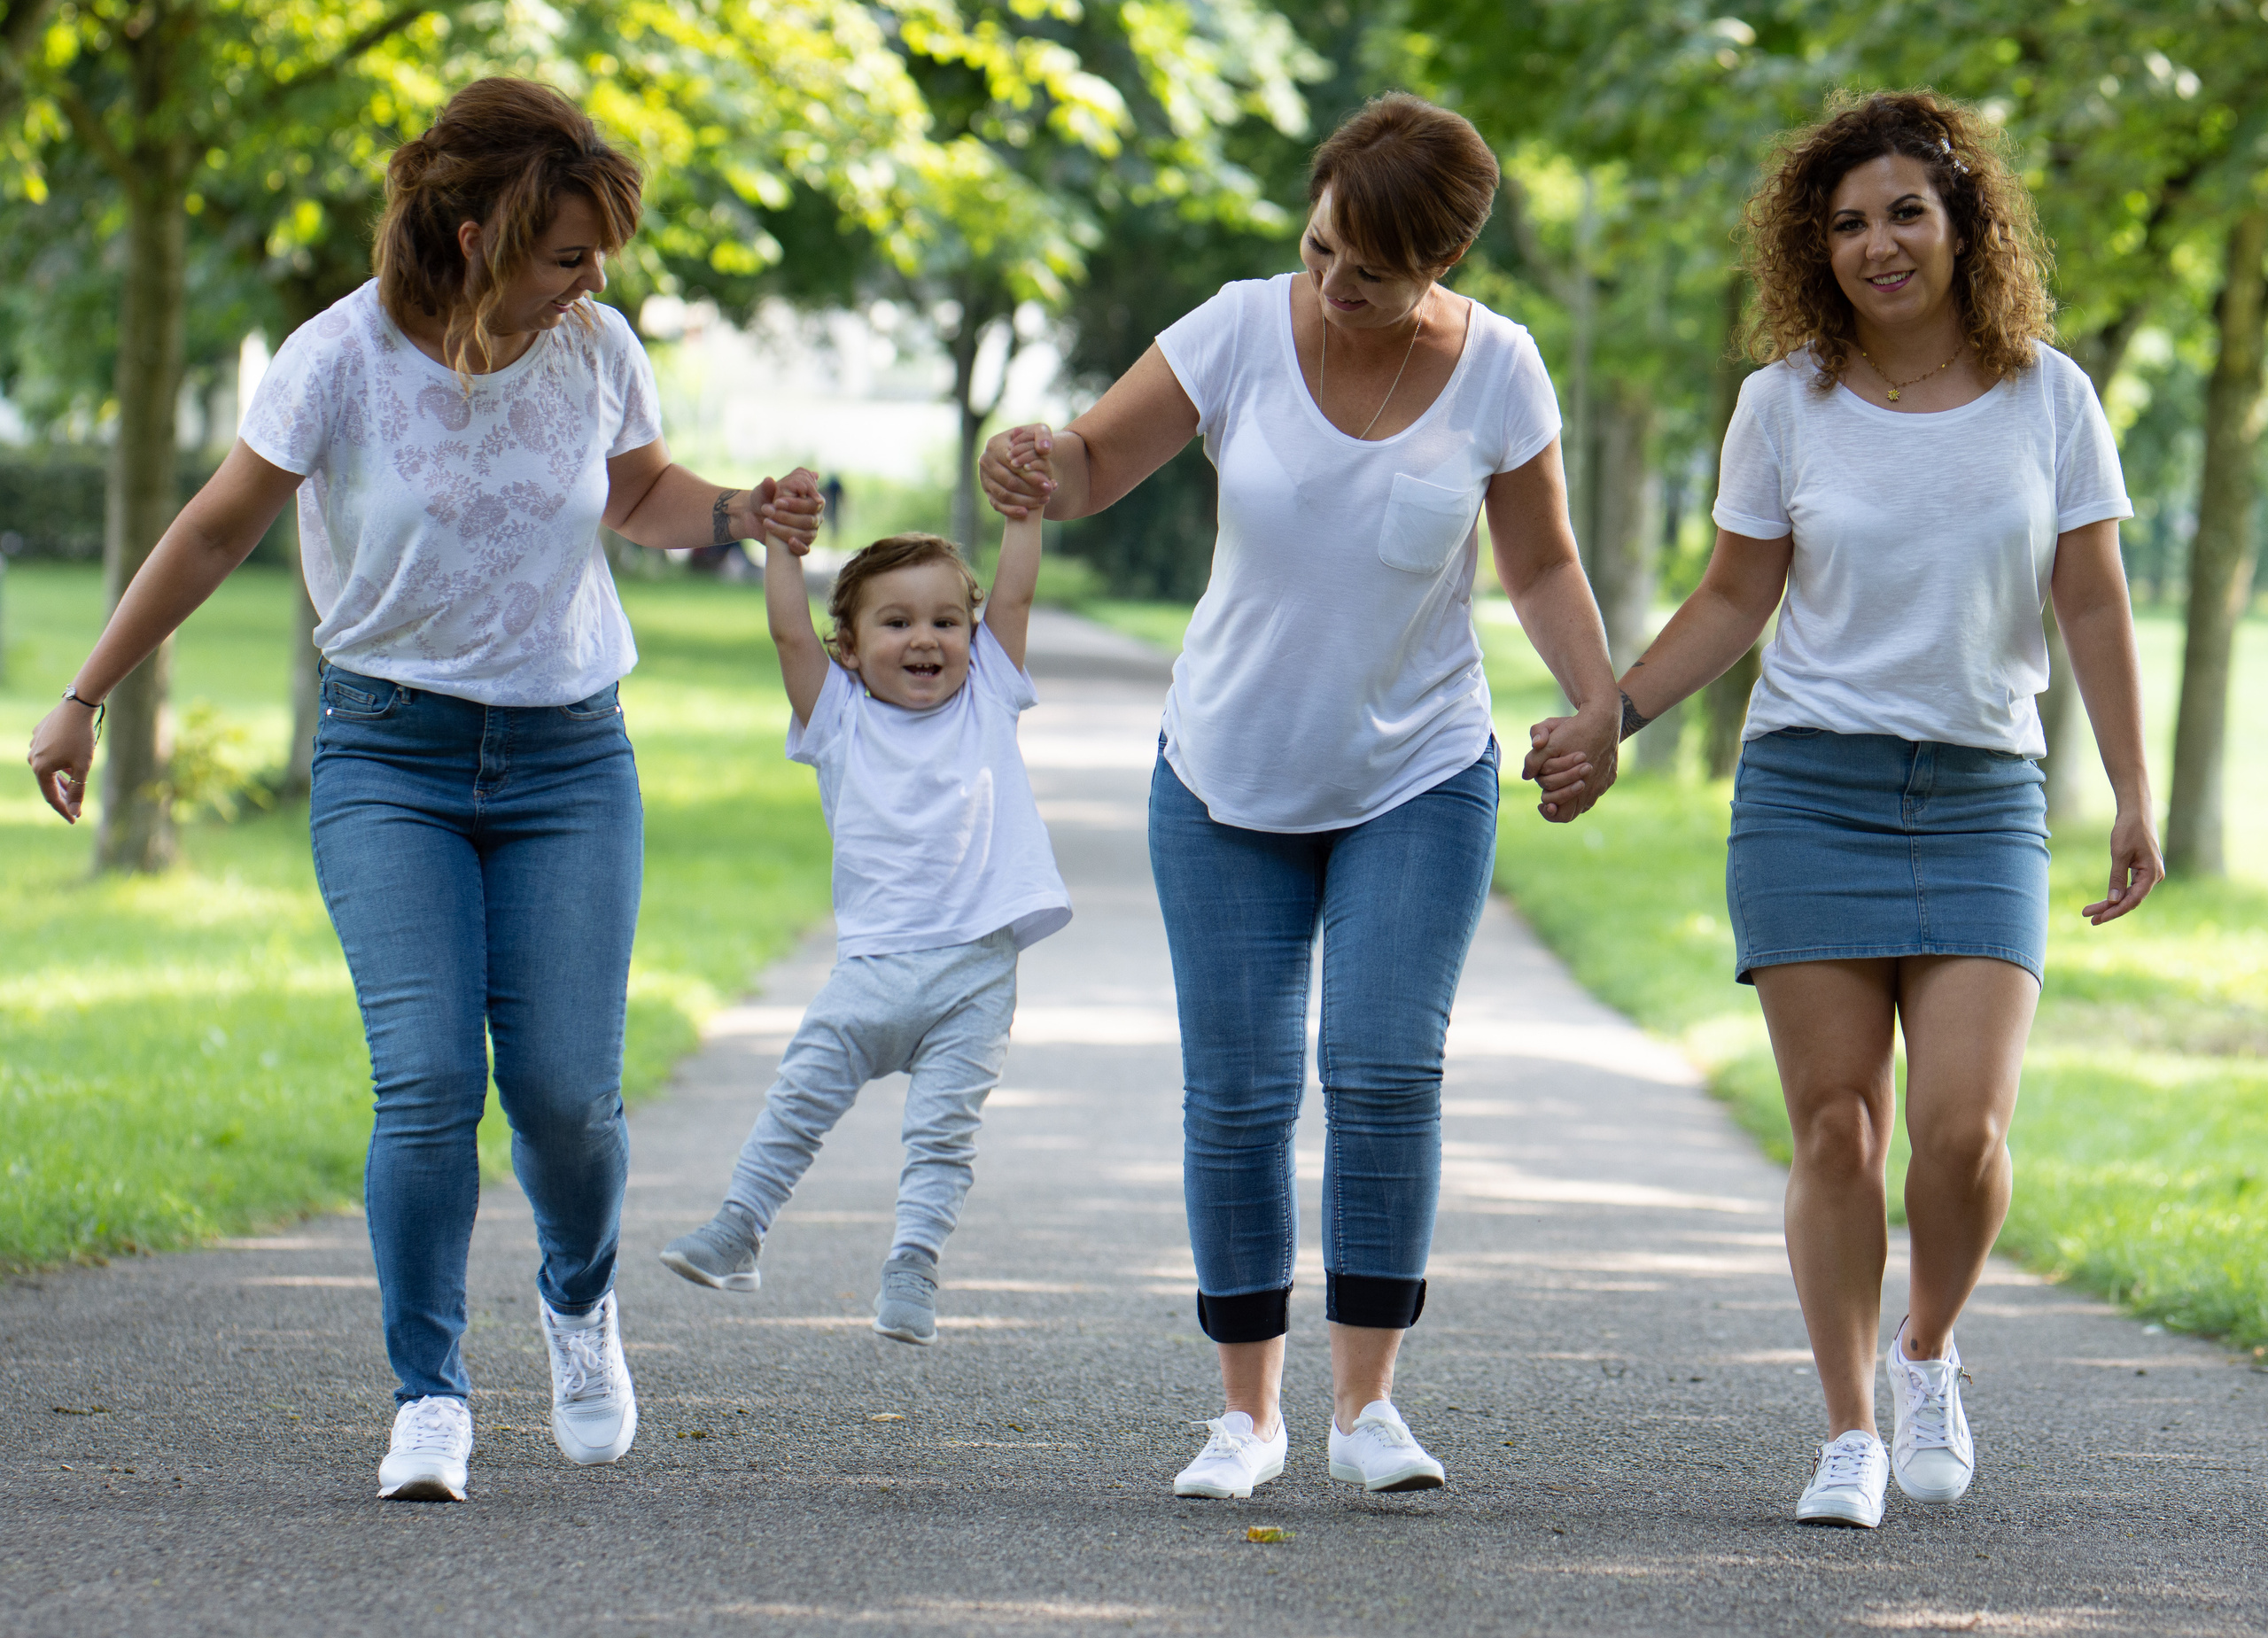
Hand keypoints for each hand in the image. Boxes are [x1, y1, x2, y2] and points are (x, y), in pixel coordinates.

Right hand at [28, 700, 97, 822]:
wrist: (76, 706)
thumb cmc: (81, 737)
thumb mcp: (82, 767)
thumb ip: (78, 790)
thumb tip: (74, 812)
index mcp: (40, 768)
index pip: (51, 797)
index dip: (64, 810)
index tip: (75, 820)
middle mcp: (32, 758)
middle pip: (48, 783)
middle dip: (64, 795)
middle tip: (77, 806)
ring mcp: (34, 745)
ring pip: (48, 769)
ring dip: (62, 779)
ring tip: (75, 786)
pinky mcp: (39, 735)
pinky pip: (49, 755)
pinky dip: (59, 763)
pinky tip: (69, 764)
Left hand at [737, 469, 823, 554]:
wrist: (752, 517)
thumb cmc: (761, 500)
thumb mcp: (761, 492)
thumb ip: (767, 487)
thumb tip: (769, 480)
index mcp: (809, 498)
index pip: (813, 502)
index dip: (796, 504)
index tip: (778, 502)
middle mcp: (813, 515)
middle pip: (810, 520)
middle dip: (788, 516)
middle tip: (768, 511)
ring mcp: (808, 530)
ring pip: (807, 534)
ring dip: (786, 529)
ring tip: (766, 522)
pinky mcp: (800, 544)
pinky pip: (805, 549)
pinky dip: (798, 546)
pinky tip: (789, 542)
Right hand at [981, 423, 1054, 518]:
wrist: (1017, 449)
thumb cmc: (1029, 439)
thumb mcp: (1037, 430)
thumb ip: (1043, 436)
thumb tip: (1044, 449)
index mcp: (994, 445)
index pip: (1014, 466)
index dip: (1032, 476)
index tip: (1049, 483)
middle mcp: (985, 461)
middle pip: (1010, 482)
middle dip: (1031, 490)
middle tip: (1049, 493)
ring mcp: (983, 477)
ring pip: (1004, 495)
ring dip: (1025, 501)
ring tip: (1044, 500)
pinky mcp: (986, 490)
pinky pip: (997, 504)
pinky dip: (1010, 510)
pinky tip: (1026, 512)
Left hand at [1522, 703, 1618, 822]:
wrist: (1603, 716)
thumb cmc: (1574, 729)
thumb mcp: (1549, 742)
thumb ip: (1534, 760)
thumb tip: (1526, 776)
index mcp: (1580, 785)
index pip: (1563, 815)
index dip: (1550, 813)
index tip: (1541, 803)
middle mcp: (1595, 789)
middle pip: (1573, 812)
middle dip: (1557, 802)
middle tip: (1546, 795)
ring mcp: (1605, 783)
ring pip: (1585, 802)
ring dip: (1570, 795)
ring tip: (1558, 784)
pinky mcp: (1611, 775)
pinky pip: (1596, 790)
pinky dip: (1584, 788)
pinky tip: (1574, 775)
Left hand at [2083, 804, 2163, 923]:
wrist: (2136, 812)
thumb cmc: (2129, 830)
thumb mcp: (2120, 854)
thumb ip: (2117, 878)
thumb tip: (2113, 900)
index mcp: (2152, 874)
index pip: (2133, 900)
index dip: (2115, 911)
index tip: (2098, 918)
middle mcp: (2154, 876)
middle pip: (2131, 900)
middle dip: (2110, 909)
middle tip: (2089, 918)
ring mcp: (2149, 874)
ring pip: (2129, 894)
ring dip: (2111, 903)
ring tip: (2091, 912)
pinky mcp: (2143, 870)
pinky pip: (2130, 887)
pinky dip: (2117, 894)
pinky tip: (2105, 902)